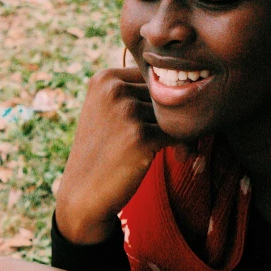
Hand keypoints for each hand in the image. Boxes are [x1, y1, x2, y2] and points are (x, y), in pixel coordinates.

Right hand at [56, 67, 178, 243]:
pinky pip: (180, 133)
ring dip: (184, 132)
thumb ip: (135, 91)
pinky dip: (186, 145)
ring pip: (174, 112)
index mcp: (105, 79)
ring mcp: (126, 112)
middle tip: (178, 139)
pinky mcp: (140, 136)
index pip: (152, 77)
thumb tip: (186, 81)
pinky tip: (181, 157)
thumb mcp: (105, 110)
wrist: (83, 193)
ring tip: (180, 150)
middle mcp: (113, 90)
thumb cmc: (103, 151)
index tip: (166, 119)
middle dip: (175, 117)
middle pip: (165, 93)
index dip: (164, 99)